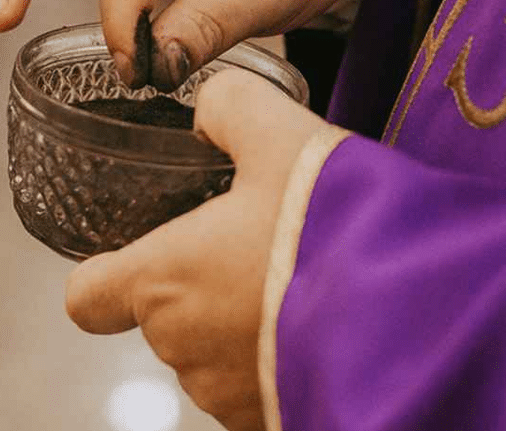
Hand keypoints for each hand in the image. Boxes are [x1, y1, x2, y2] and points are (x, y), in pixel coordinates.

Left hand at [65, 69, 331, 430]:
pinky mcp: (272, 421)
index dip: (104, 277)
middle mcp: (183, 349)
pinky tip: (326, 329)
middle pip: (165, 319)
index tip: (139, 256)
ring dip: (246, 326)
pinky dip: (282, 361)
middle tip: (264, 249)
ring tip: (307, 288)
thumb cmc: (335, 225)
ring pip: (215, 355)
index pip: (87, 298)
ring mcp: (228, 396)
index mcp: (163, 280)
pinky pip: (261, 386)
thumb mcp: (282, 136)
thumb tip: (211, 106)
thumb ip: (231, 109)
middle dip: (204, 287)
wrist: (418, 312)